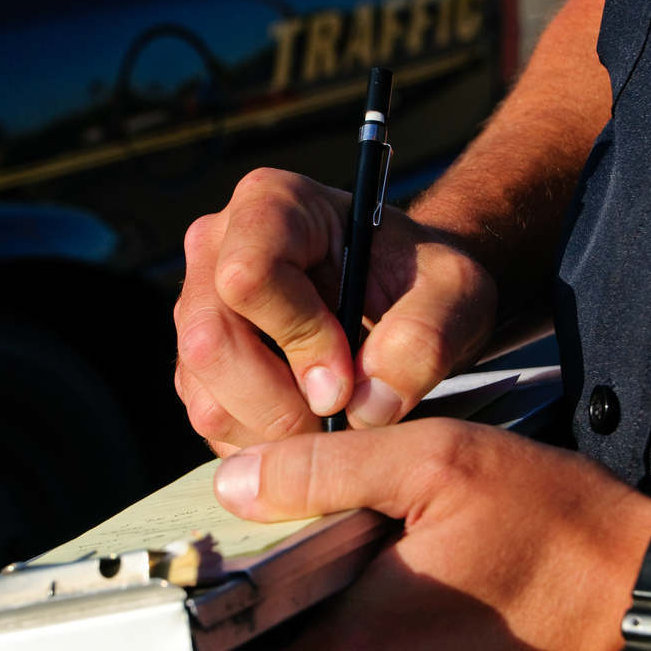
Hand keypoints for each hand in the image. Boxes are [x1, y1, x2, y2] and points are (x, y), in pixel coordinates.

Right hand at [174, 169, 494, 454]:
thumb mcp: (455, 294)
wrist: (404, 297)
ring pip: (205, 396)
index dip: (299, 338)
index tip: (349, 378)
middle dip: (281, 404)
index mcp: (272, 204)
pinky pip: (210, 422)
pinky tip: (311, 430)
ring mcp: (197, 308)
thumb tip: (366, 406)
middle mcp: (216, 247)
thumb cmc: (423, 281)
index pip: (250, 275)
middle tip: (342, 420)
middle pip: (211, 342)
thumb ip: (425, 338)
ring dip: (274, 435)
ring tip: (335, 425)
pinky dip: (263, 446)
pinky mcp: (195, 365)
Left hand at [213, 419, 650, 650]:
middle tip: (361, 548)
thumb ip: (321, 472)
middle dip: (312, 602)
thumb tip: (235, 484)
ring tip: (420, 577)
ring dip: (364, 631)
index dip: (242, 587)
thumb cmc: (563, 534)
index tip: (262, 555)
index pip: (241, 635)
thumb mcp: (438, 464)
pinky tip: (451, 613)